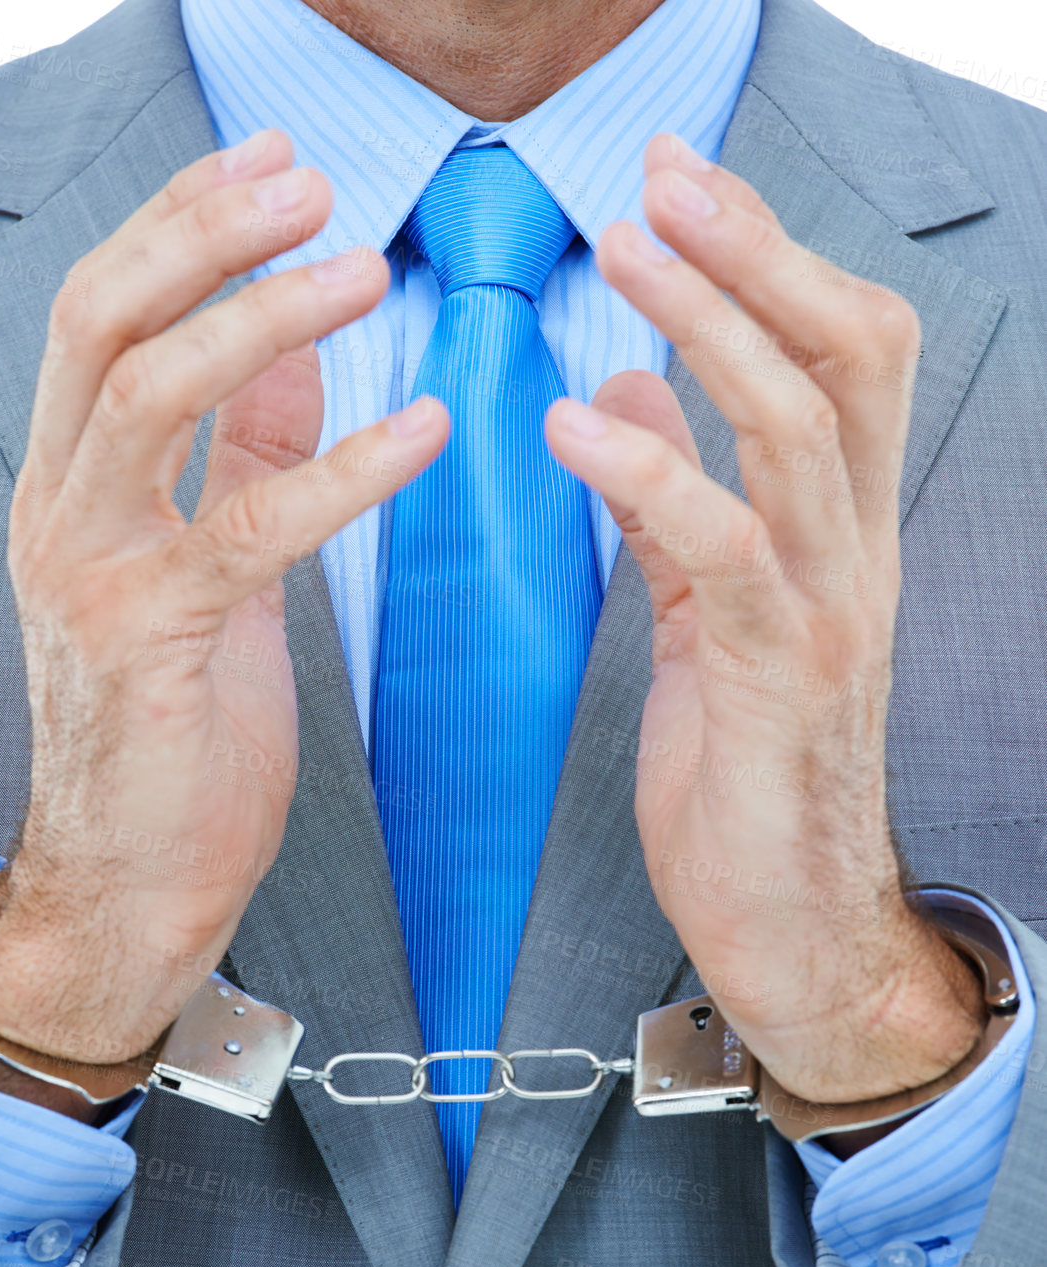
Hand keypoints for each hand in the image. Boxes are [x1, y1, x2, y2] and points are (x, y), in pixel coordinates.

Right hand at [0, 128, 447, 1075]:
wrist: (129, 888)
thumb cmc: (174, 739)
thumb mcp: (210, 575)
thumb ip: (237, 464)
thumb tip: (291, 358)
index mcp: (73, 486)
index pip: (107, 314)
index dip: (184, 226)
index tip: (274, 171)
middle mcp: (59, 511)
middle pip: (104, 319)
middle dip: (203, 234)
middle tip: (308, 185)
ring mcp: (89, 573)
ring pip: (147, 394)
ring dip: (258, 317)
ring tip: (359, 269)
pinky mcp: (148, 643)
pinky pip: (247, 531)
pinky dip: (339, 470)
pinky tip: (420, 431)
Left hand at [546, 133, 982, 1104]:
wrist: (792, 926)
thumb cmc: (746, 777)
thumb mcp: (710, 620)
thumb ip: (677, 506)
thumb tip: (628, 391)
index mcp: (838, 536)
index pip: (843, 355)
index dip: (771, 258)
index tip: (682, 185)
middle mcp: (854, 557)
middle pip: (847, 357)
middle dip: (758, 253)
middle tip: (665, 176)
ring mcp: (828, 616)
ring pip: (802, 429)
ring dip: (714, 326)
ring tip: (628, 253)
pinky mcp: (777, 683)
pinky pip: (725, 552)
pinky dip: (655, 474)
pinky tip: (578, 425)